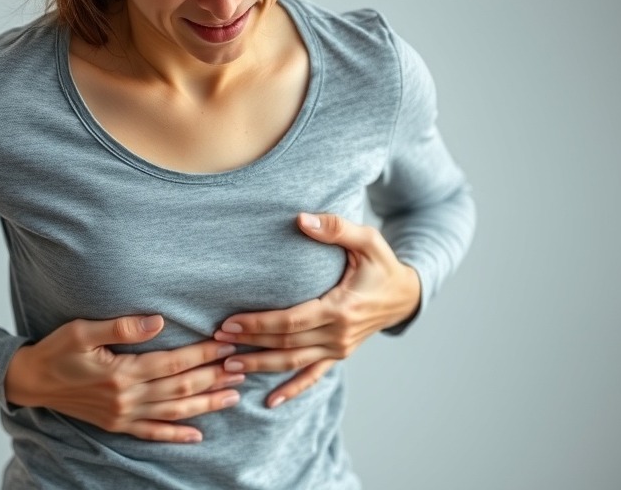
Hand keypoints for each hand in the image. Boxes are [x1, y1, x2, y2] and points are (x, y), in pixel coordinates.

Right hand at [5, 315, 242, 442]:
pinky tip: (198, 434)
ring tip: (233, 396)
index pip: (173, 363)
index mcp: (121, 373)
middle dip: (214, 377)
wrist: (31, 381)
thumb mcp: (83, 331)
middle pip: (180, 388)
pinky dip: (176, 435)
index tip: (227, 343)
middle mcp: (127, 398)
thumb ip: (122, 327)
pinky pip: (153, 433)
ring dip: (206, 404)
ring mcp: (123, 415)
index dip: (203, 353)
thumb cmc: (57, 350)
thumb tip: (158, 321)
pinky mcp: (118, 424)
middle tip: (243, 367)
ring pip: (174, 412)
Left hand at [213, 212, 420, 407]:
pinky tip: (270, 402)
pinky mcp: (338, 355)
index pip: (291, 321)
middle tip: (215, 340)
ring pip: (293, 363)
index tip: (229, 322)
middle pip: (285, 344)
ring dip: (260, 365)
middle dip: (249, 342)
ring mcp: (338, 349)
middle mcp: (339, 335)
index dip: (258, 324)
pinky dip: (292, 390)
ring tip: (227, 366)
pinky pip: (312, 377)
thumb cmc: (382, 265)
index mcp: (341, 308)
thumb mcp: (367, 240)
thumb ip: (336, 228)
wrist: (405, 296)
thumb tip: (302, 218)